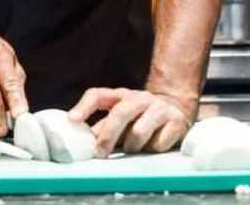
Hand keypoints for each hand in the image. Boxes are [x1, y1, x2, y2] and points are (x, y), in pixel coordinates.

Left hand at [69, 87, 193, 156]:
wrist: (176, 107)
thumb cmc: (140, 116)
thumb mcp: (120, 117)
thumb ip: (103, 127)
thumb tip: (83, 143)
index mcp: (120, 96)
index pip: (98, 95)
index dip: (84, 107)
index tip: (73, 120)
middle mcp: (140, 97)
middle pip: (120, 113)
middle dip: (108, 136)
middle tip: (100, 153)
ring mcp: (159, 107)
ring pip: (139, 131)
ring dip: (132, 146)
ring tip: (133, 148)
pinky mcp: (176, 120)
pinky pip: (159, 142)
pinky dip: (153, 149)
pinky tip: (154, 145)